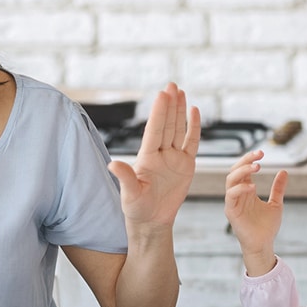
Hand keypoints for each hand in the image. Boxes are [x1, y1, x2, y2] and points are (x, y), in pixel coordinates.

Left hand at [108, 83, 199, 227]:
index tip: (161, 95)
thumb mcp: (130, 194)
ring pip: (178, 129)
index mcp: (147, 157)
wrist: (152, 221)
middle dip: (169, 105)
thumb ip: (125, 178)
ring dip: (179, 111)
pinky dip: (194, 128)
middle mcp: (160, 154)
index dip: (159, 113)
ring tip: (180, 92)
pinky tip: (194, 112)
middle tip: (172, 85)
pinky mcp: (186, 165)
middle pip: (167, 125)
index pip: (154, 131)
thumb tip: (112, 165)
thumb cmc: (136, 209)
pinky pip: (191, 143)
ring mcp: (174, 158)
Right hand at [224, 150, 286, 275]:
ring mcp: (233, 202)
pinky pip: (231, 196)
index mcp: (246, 190)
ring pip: (230, 180)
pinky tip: (252, 186)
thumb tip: (284, 171)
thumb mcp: (276, 203)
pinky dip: (240, 188)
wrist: (263, 244)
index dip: (250, 159)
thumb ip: (278, 188)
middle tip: (258, 156)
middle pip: (235, 171)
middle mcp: (238, 194)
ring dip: (242, 171)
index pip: (244, 169)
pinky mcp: (231, 212)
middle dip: (245, 161)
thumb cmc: (267, 226)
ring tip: (257, 167)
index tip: (262, 153)